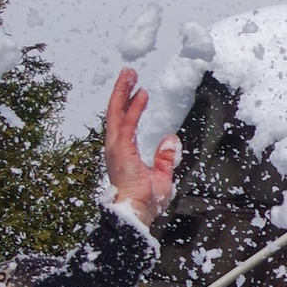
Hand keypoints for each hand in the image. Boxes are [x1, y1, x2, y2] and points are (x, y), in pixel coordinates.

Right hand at [102, 70, 178, 225]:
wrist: (136, 213)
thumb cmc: (145, 202)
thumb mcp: (161, 177)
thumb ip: (164, 158)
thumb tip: (170, 140)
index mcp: (124, 154)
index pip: (125, 123)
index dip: (131, 107)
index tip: (140, 92)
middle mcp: (116, 148)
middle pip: (116, 113)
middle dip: (122, 92)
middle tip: (129, 74)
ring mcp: (115, 148)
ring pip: (117, 112)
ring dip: (123, 91)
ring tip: (129, 74)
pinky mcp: (120, 149)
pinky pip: (126, 122)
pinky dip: (133, 106)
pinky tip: (140, 93)